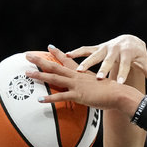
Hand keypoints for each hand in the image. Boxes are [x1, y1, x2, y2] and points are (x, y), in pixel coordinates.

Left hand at [25, 53, 142, 113]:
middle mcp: (77, 76)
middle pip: (55, 66)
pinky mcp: (78, 95)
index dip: (58, 53)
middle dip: (40, 60)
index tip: (49, 47)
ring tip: (27, 74)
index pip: (68, 60)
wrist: (119, 94)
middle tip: (27, 55)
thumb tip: (91, 91)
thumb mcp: (100, 85)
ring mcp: (77, 85)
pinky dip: (49, 98)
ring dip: (40, 76)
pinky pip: (61, 96)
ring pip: (54, 78)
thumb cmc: (112, 91)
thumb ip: (92, 86)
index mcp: (82, 73)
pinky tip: (40, 99)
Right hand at [66, 34, 146, 84]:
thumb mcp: (145, 63)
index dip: (123, 74)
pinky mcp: (98, 47)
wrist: (130, 40)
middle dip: (104, 70)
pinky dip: (76, 52)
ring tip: (79, 71)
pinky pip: (85, 49)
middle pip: (109, 61)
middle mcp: (115, 49)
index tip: (120, 83)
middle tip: (99, 79)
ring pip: (95, 55)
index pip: (126, 65)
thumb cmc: (138, 55)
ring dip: (87, 63)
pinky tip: (66, 56)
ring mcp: (105, 48)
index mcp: (128, 54)